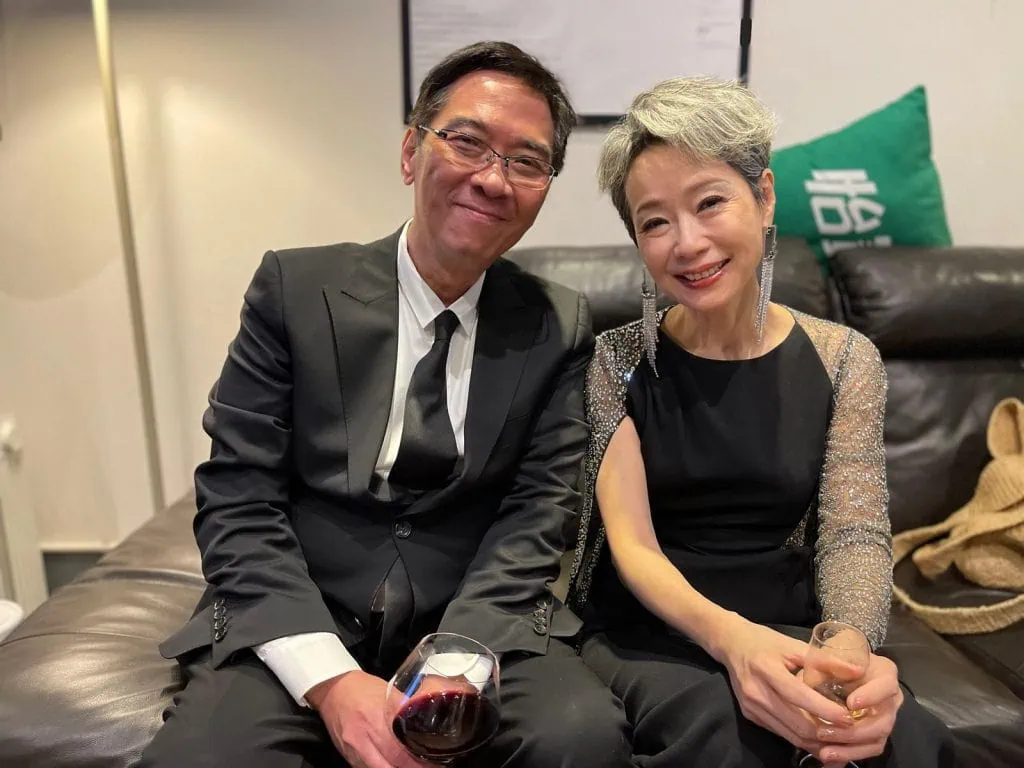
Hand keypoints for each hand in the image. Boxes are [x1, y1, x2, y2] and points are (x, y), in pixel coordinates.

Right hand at [306, 671, 436, 767]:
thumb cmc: (364, 689)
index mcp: (375, 719)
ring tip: (410, 766)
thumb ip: (403, 709)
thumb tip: (425, 722)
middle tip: (425, 767)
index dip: (417, 762)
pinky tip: (392, 765)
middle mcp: (362, 738)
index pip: (398, 750)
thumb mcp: (388, 693)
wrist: (333, 690)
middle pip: (390, 765)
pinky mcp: (347, 756)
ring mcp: (353, 750)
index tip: (432, 764)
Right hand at [717, 617, 852, 753]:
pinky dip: (802, 738)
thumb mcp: (793, 644)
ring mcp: (752, 708)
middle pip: (796, 724)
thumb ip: (825, 660)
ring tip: (839, 738)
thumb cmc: (764, 641)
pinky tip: (819, 735)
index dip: (825, 711)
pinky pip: (781, 733)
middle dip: (826, 733)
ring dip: (817, 741)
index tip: (848, 717)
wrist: (731, 644)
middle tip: (849, 733)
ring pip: (790, 735)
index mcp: (766, 669)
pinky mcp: (751, 716)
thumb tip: (858, 671)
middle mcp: (756, 693)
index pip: (799, 696)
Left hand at [812, 653, 903, 765]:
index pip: (886, 686)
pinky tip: (830, 761)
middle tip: (824, 732)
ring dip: (850, 749)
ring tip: (825, 753)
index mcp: (885, 674)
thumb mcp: (829, 655)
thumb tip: (833, 667)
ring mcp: (885, 718)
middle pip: (882, 721)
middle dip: (854, 731)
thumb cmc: (834, 659)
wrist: (837, 671)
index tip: (851, 703)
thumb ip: (827, 661)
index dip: (871, 696)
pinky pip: (868, 750)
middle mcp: (891, 698)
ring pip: (876, 740)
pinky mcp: (876, 734)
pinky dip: (849, 756)